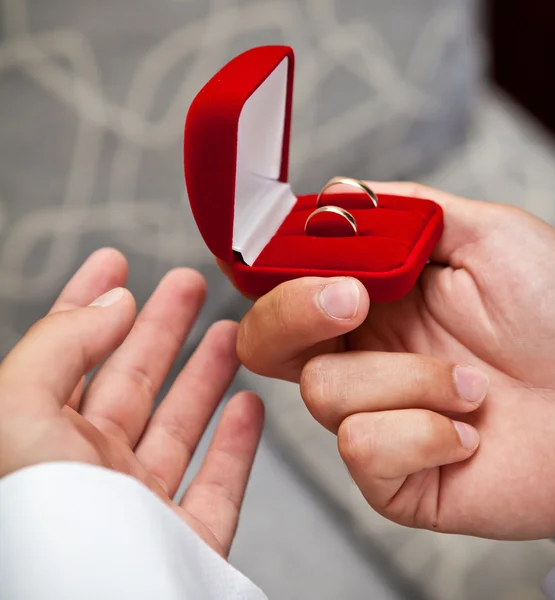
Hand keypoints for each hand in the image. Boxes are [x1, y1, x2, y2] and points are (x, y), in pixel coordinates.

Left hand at [0, 249, 263, 557]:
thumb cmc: (40, 535)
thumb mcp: (17, 414)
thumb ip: (58, 345)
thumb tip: (110, 304)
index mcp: (40, 438)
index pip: (69, 349)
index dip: (91, 300)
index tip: (116, 264)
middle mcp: (88, 470)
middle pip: (133, 377)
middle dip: (159, 324)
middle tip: (186, 284)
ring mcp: (139, 506)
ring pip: (179, 424)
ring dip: (205, 375)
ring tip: (228, 334)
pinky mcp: (185, 541)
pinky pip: (219, 481)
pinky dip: (237, 442)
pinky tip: (249, 409)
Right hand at [227, 182, 554, 540]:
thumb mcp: (487, 235)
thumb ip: (406, 212)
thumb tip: (336, 193)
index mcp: (374, 301)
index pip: (284, 287)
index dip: (276, 275)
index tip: (308, 262)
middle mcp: (363, 357)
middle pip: (266, 343)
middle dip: (297, 314)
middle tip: (356, 300)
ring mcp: (374, 417)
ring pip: (324, 392)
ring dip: (409, 380)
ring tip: (474, 387)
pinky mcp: (393, 479)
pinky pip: (362, 450)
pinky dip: (423, 434)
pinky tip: (470, 434)